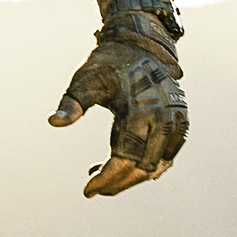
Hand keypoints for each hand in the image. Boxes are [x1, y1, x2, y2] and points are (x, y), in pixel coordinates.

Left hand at [48, 0, 187, 197]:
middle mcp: (162, 118)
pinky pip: (167, 156)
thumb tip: (54, 121)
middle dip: (117, 183)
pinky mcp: (182, 123)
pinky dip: (147, 166)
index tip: (87, 191)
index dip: (105, 179)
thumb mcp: (85, 80)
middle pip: (141, 169)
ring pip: (157, 166)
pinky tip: (124, 165)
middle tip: (94, 187)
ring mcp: (176, 121)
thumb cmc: (108, 64)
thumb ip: (72, 103)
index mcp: (138, 109)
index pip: (123, 159)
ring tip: (104, 174)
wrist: (142, 45)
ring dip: (132, 177)